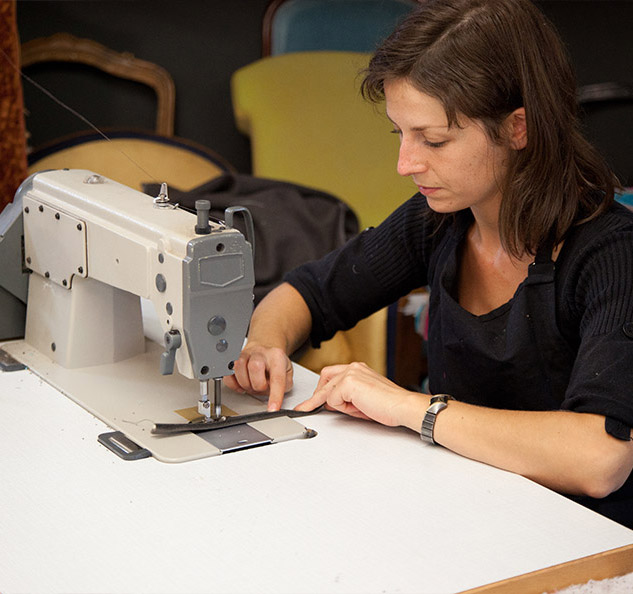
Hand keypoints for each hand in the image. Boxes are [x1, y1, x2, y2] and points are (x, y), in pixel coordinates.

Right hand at [223, 342, 292, 410]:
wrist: (265, 349)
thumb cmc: (275, 363)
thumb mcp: (287, 373)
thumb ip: (284, 385)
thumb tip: (276, 397)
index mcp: (276, 356)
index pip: (277, 377)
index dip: (275, 395)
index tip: (273, 409)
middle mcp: (260, 353)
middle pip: (255, 367)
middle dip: (257, 385)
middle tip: (261, 388)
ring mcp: (246, 355)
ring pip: (239, 369)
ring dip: (245, 384)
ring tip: (252, 386)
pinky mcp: (234, 360)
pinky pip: (228, 374)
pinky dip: (233, 384)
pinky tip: (242, 385)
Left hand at [295, 362, 424, 427]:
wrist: (402, 406)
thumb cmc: (389, 405)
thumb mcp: (362, 400)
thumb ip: (346, 397)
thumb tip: (331, 403)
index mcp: (358, 369)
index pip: (332, 376)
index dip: (322, 390)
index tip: (310, 402)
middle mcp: (353, 367)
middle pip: (325, 377)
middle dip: (320, 394)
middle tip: (319, 407)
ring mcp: (350, 373)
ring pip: (328, 391)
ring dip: (339, 404)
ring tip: (359, 408)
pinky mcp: (348, 383)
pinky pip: (333, 400)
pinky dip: (344, 408)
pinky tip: (360, 407)